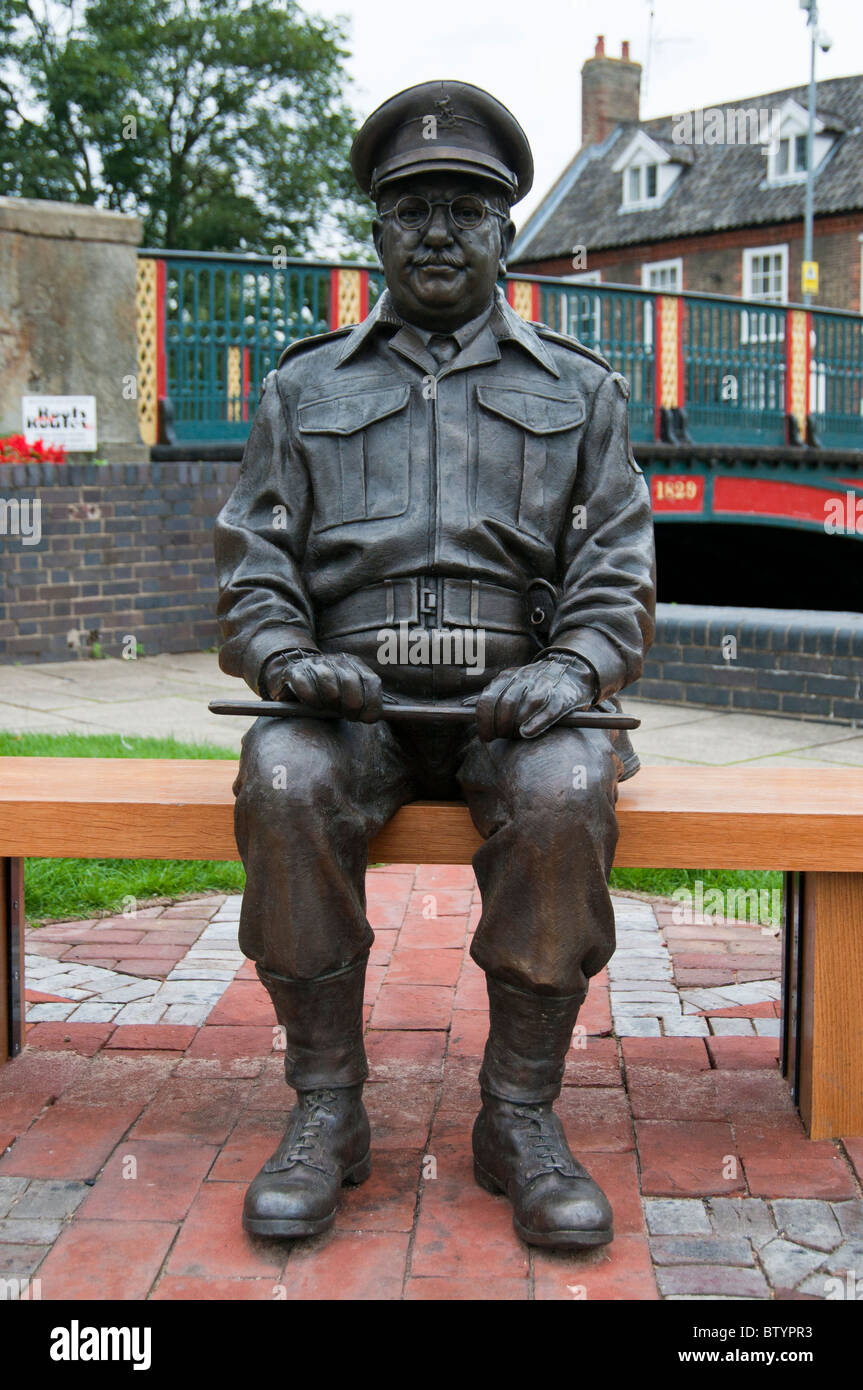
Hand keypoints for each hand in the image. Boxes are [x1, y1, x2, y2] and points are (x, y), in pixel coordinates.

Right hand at [262, 650, 383, 722]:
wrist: (293, 675)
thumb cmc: (327, 691)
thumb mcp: (349, 694)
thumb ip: (364, 702)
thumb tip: (374, 717)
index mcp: (354, 663)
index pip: (371, 681)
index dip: (372, 702)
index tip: (368, 719)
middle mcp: (336, 660)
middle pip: (351, 683)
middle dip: (352, 706)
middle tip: (348, 716)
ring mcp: (316, 664)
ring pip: (331, 690)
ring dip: (331, 705)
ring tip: (328, 708)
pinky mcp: (296, 672)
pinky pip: (307, 691)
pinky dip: (312, 702)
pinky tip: (313, 705)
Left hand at [474, 654, 595, 741]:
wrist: (572, 670)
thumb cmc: (535, 683)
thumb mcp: (510, 683)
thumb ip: (491, 694)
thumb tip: (465, 705)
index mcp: (508, 676)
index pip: (489, 699)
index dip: (484, 721)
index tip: (485, 736)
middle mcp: (525, 678)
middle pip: (506, 704)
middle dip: (499, 726)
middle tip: (501, 737)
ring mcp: (545, 685)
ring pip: (526, 704)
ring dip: (516, 725)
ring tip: (514, 736)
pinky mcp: (563, 696)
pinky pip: (548, 710)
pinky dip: (536, 723)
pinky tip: (527, 733)